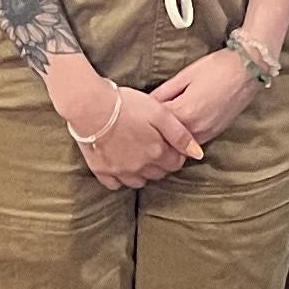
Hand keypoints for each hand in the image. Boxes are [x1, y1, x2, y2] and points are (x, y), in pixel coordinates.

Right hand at [55, 67, 198, 189]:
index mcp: (156, 153)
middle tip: (154, 145)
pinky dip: (120, 178)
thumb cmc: (127, 105)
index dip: (175, 153)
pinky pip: (115, 184)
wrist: (91, 107)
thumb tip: (198, 153)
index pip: (175, 163)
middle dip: (161, 162)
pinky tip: (121, 164)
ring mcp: (120, 172)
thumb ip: (181, 135)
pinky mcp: (101, 171)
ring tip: (138, 154)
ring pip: (138, 181)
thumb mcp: (160, 113)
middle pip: (158, 173)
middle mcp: (140, 168)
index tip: (169, 143)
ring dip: (143, 171)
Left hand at [148, 46, 261, 148]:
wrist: (249, 69)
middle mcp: (195, 128)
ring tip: (157, 129)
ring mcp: (206, 133)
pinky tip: (176, 129)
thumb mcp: (185, 75)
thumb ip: (164, 91)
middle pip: (164, 140)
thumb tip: (147, 102)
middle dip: (152, 133)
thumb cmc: (217, 67)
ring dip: (167, 139)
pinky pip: (192, 143)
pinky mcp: (215, 133)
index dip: (142, 119)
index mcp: (184, 112)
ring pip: (178, 146)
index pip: (154, 124)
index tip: (134, 115)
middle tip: (141, 127)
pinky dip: (182, 140)